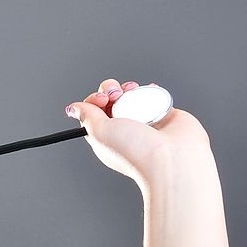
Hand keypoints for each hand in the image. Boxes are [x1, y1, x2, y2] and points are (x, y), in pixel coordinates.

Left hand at [66, 79, 211, 186]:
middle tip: (116, 95)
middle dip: (110, 89)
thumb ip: (86, 116)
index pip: (92, 112)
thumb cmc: (137, 152)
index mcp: (105, 138)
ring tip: (133, 91)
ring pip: (131, 96)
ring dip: (129, 89)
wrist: (173, 157)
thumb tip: (73, 108)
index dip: (93, 100)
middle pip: (110, 100)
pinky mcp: (163, 115)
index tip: (100, 100)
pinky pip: (153, 96)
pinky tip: (151, 89)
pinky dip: (151, 90)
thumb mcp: (100, 132)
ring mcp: (143, 122)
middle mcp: (123, 130)